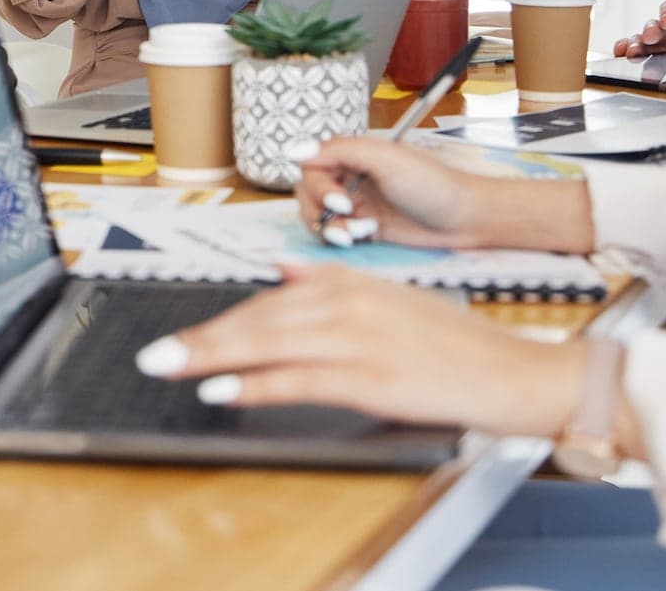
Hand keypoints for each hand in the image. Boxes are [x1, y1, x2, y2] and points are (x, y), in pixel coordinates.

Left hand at [134, 263, 584, 437]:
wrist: (512, 373)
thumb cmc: (456, 345)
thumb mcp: (393, 298)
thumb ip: (334, 287)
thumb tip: (282, 275)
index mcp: (354, 284)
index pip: (271, 301)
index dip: (222, 318)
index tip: (182, 334)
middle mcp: (350, 304)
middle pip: (259, 319)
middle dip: (201, 337)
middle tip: (154, 355)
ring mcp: (359, 339)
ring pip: (268, 343)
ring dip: (212, 356)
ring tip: (169, 367)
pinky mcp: (369, 377)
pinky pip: (297, 379)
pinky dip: (254, 384)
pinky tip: (221, 390)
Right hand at [291, 136, 592, 253]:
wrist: (464, 220)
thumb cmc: (433, 184)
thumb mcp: (387, 159)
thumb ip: (340, 150)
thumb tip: (293, 150)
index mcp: (354, 154)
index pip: (311, 165)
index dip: (317, 183)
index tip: (338, 199)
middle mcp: (350, 176)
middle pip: (307, 191)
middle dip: (320, 208)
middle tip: (348, 215)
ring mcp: (355, 204)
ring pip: (315, 216)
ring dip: (330, 226)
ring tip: (358, 232)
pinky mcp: (362, 230)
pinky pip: (332, 235)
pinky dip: (340, 238)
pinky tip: (365, 236)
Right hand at [611, 0, 665, 57]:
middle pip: (654, 27)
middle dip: (649, 31)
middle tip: (649, 39)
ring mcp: (663, 48)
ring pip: (643, 42)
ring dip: (636, 44)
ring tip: (631, 52)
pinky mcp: (660, 63)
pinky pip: (641, 57)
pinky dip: (629, 54)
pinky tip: (622, 56)